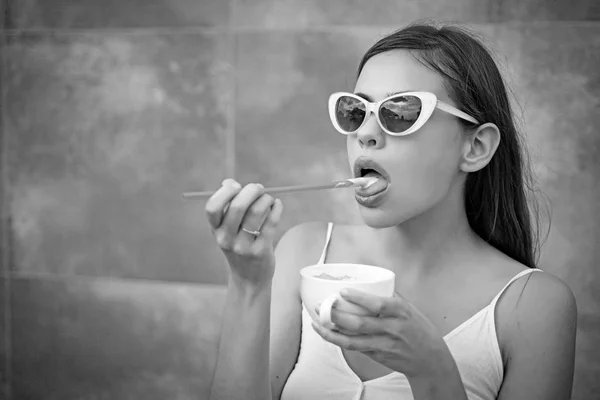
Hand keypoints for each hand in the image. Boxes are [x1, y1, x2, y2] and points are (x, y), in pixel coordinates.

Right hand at [205, 179, 283, 288]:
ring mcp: (243, 246)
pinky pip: (271, 222)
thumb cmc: (239, 247)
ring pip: (257, 212)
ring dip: (266, 199)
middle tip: (259, 188)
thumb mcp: (228, 231)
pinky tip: (277, 205)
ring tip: (269, 199)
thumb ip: (228, 207)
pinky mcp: (261, 251)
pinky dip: (277, 208)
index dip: (225, 192)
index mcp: (216, 230)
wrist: (249, 279)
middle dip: (251, 191)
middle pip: (238, 206)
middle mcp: (226, 239)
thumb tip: (229, 182)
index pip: (212, 207)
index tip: (236, 186)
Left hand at [312, 288, 451, 378]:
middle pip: (359, 324)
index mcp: (401, 312)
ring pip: (352, 341)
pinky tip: (329, 334)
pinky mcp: (378, 356)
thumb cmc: (419, 330)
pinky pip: (355, 348)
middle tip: (321, 307)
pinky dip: (340, 341)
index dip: (359, 298)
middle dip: (336, 316)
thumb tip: (372, 281)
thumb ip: (391, 297)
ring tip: (317, 324)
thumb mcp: (410, 309)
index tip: (343, 291)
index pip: (378, 305)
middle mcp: (392, 329)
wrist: (430, 360)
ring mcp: (384, 345)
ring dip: (332, 333)